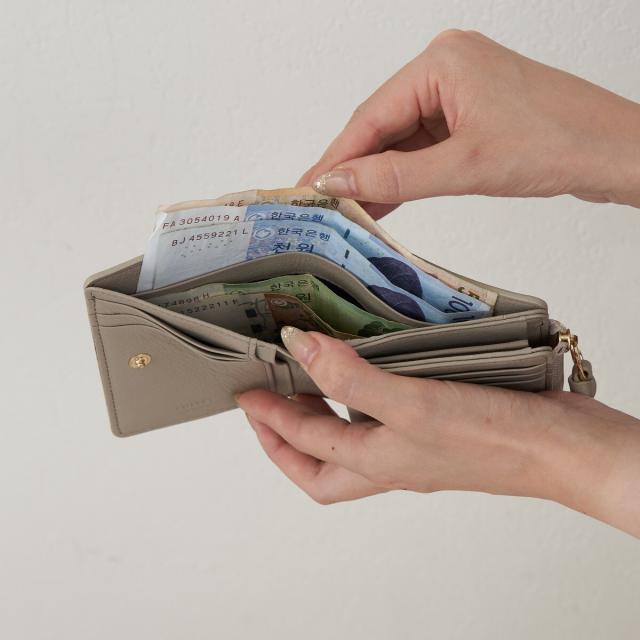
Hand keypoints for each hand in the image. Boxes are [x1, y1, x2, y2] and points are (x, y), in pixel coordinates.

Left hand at [237, 328, 639, 537]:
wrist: (560, 444)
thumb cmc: (489, 437)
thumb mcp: (408, 405)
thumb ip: (350, 377)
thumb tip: (299, 347)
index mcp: (374, 462)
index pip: (304, 445)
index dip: (268, 421)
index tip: (245, 394)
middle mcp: (389, 456)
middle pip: (322, 460)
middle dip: (288, 435)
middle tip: (268, 399)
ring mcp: (414, 441)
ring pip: (353, 436)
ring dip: (326, 412)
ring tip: (310, 375)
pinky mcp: (438, 420)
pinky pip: (387, 411)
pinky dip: (368, 391)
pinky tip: (372, 362)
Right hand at [297, 30, 639, 215]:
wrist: (613, 152)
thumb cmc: (557, 142)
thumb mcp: (463, 166)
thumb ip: (394, 177)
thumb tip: (340, 183)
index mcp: (441, 62)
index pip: (370, 117)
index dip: (336, 158)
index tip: (308, 188)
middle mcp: (446, 67)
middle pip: (382, 126)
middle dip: (355, 169)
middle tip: (323, 205)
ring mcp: (459, 90)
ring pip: (401, 138)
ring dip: (379, 175)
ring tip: (349, 210)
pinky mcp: (470, 112)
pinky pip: (423, 144)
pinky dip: (405, 172)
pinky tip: (384, 198)